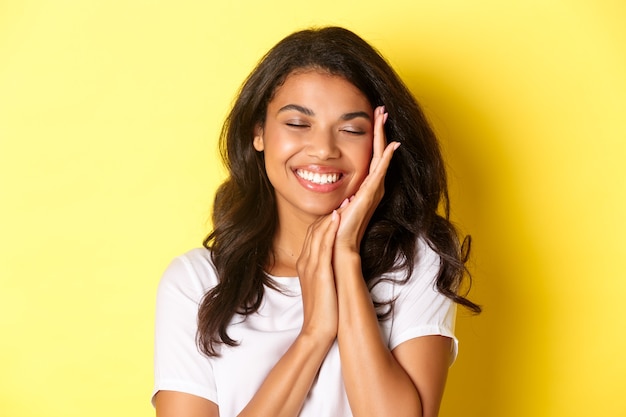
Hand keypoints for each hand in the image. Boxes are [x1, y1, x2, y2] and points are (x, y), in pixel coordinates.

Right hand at [296, 211, 340, 341]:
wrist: (317, 332)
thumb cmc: (324, 311)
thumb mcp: (322, 285)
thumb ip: (326, 270)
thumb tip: (335, 262)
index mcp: (306, 263)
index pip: (315, 234)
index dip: (329, 219)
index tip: (343, 207)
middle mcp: (306, 260)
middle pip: (315, 228)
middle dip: (331, 211)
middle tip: (348, 197)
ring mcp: (311, 266)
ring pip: (318, 232)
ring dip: (332, 214)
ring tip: (346, 200)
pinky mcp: (319, 272)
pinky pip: (323, 245)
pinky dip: (329, 228)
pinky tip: (338, 217)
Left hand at [335, 106, 399, 252]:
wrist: (337, 246)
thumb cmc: (333, 229)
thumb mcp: (332, 205)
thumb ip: (333, 194)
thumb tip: (321, 183)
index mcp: (364, 187)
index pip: (369, 156)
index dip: (371, 137)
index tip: (371, 119)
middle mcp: (372, 186)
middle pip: (378, 152)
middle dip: (380, 130)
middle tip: (382, 109)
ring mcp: (373, 190)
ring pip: (380, 156)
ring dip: (383, 136)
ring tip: (384, 116)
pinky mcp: (371, 194)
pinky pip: (380, 171)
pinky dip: (386, 157)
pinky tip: (391, 144)